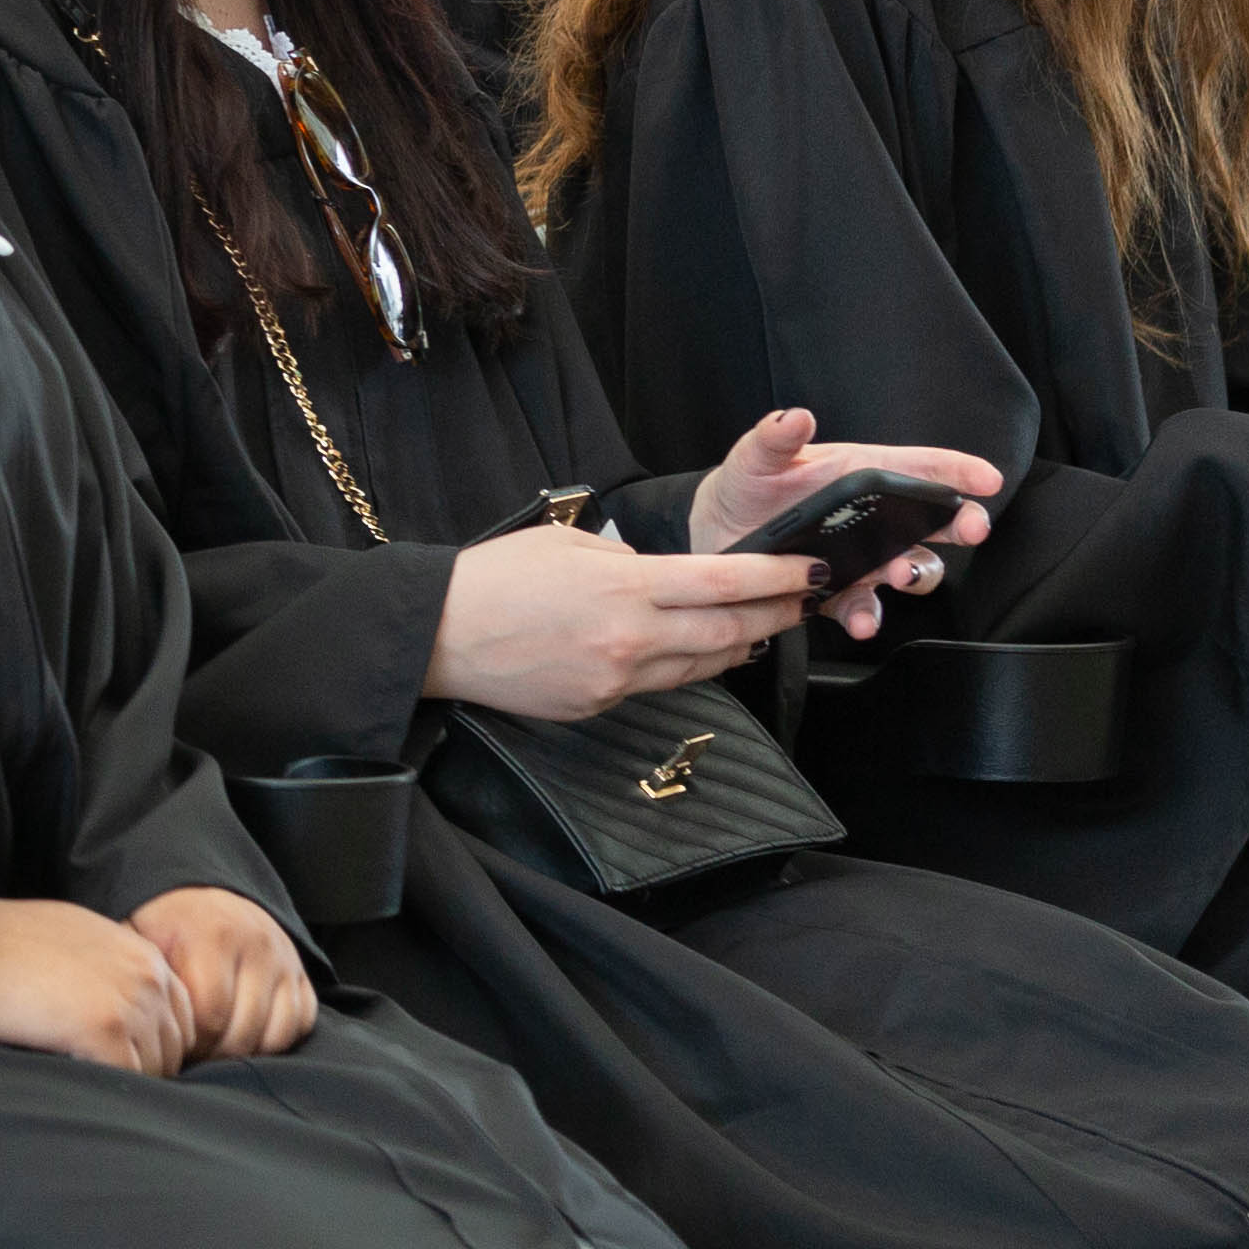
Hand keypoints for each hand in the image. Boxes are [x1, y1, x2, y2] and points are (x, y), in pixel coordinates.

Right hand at [0, 884, 189, 1075]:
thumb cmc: (4, 942)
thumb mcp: (78, 938)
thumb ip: (114, 967)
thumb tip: (121, 1006)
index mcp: (144, 955)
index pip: (181, 1017)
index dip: (155, 1043)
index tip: (122, 1056)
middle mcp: (147, 977)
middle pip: (173, 1048)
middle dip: (143, 1066)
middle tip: (100, 1077)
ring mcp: (130, 1005)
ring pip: (154, 1070)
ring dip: (123, 1080)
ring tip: (87, 1081)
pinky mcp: (105, 1033)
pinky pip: (127, 1079)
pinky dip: (106, 1088)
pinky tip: (74, 1079)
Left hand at [130, 888, 312, 1060]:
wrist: (203, 898)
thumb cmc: (166, 928)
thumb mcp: (143, 938)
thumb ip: (147, 978)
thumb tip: (145, 1026)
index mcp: (215, 936)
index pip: (211, 1015)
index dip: (193, 1043)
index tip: (178, 1044)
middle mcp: (258, 946)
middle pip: (245, 1031)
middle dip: (217, 1054)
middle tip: (198, 1054)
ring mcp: (286, 961)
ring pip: (277, 1033)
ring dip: (248, 1052)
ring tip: (221, 1048)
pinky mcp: (302, 974)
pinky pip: (302, 1023)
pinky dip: (277, 1039)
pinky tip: (248, 1036)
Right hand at [426, 524, 817, 718]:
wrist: (439, 634)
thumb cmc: (493, 577)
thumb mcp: (563, 544)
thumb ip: (621, 560)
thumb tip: (655, 576)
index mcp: (623, 586)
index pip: (723, 582)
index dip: (775, 579)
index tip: (809, 570)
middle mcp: (631, 637)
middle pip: (729, 629)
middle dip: (775, 615)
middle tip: (804, 602)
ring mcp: (617, 678)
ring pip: (702, 663)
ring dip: (738, 643)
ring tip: (761, 627)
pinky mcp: (599, 705)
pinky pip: (658, 684)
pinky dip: (685, 665)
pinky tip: (695, 653)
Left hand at [679, 412, 999, 635]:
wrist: (715, 530)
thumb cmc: (748, 483)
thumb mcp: (755, 457)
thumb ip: (773, 437)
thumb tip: (794, 417)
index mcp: (862, 475)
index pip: (920, 468)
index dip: (958, 470)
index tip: (988, 478)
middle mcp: (874, 520)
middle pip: (932, 523)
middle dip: (959, 525)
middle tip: (970, 528)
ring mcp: (862, 559)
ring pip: (910, 570)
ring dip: (915, 574)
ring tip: (901, 575)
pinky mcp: (838, 593)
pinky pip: (863, 607)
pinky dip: (866, 616)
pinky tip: (862, 621)